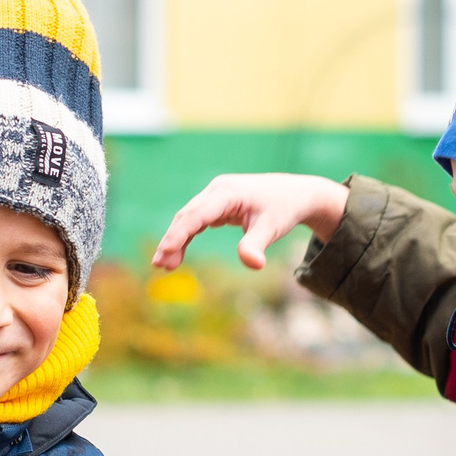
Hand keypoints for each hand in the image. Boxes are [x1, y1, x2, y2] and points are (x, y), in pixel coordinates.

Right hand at [152, 174, 350, 272]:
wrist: (296, 194)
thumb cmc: (283, 209)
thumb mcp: (273, 228)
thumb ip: (256, 245)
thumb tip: (253, 265)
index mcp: (229, 192)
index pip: (198, 213)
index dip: (180, 233)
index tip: (165, 251)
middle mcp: (218, 190)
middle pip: (187, 215)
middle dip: (172, 240)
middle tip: (159, 266)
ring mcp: (216, 196)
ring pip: (188, 218)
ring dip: (175, 240)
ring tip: (164, 266)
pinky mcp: (217, 204)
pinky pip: (196, 220)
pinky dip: (185, 236)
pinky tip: (176, 254)